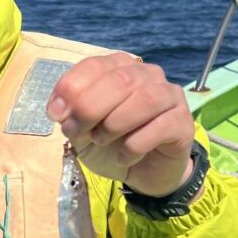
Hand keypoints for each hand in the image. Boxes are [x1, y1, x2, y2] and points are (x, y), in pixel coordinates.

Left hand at [46, 53, 194, 196]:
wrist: (144, 173)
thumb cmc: (112, 144)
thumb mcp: (82, 131)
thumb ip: (71, 116)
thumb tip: (59, 110)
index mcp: (119, 68)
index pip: (95, 65)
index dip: (71, 87)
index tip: (55, 115)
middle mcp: (147, 74)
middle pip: (120, 79)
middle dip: (90, 107)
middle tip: (74, 132)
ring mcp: (169, 95)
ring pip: (145, 98)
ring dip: (114, 123)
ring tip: (100, 140)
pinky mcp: (182, 122)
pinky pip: (160, 126)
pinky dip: (135, 145)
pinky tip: (124, 157)